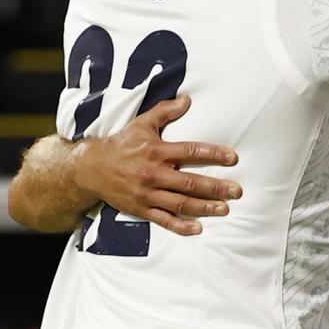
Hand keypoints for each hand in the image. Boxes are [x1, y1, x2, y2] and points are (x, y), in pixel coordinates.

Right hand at [75, 96, 241, 235]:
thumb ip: (165, 112)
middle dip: (215, 187)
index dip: (212, 154)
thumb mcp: (141, 123)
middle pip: (189, 182)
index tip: (233, 158)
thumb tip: (188, 100)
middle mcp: (153, 173)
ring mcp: (147, 194)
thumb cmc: (121, 144)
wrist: (91, 168)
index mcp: (155, 151)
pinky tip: (198, 229)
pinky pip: (163, 220)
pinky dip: (180, 226)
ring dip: (204, 207)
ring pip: (180, 203)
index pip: (189, 151)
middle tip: (237, 191)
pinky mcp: (141, 209)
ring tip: (225, 209)